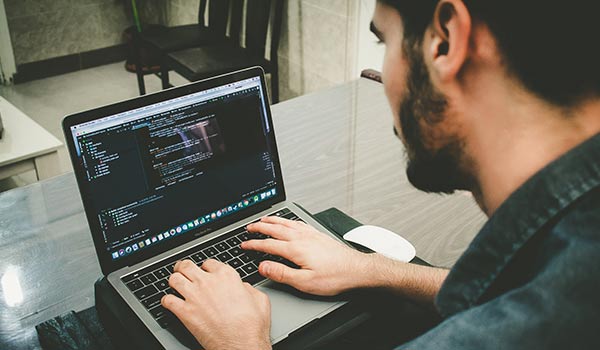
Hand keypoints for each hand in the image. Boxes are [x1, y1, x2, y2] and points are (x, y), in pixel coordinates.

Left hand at [161, 259, 270, 349]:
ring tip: (175, 285)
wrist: (241, 345)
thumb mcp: (260, 299)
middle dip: (183, 268)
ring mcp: (194, 296)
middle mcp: (208, 282)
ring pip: (174, 279)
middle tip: (182, 271)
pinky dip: (166, 301)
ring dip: (173, 281)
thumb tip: (242, 287)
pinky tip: (170, 303)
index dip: (205, 267)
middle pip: (186, 266)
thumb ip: (248, 288)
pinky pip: (167, 300)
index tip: (204, 272)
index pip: (208, 262)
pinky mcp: (185, 312)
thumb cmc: (252, 325)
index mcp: (227, 276)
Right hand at [243, 216, 367, 295]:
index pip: (268, 244)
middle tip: (249, 227)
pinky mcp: (318, 235)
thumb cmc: (335, 277)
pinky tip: (288, 222)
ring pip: (287, 223)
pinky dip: (288, 220)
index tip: (244, 244)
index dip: (254, 244)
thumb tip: (263, 267)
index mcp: (296, 249)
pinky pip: (298, 223)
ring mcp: (311, 234)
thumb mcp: (305, 282)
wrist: (357, 270)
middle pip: (275, 229)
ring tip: (264, 219)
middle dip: (260, 227)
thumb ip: (282, 274)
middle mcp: (302, 238)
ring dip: (273, 220)